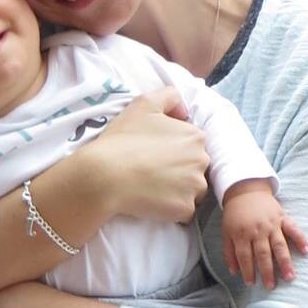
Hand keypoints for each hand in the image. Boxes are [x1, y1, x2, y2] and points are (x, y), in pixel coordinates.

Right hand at [86, 88, 209, 223]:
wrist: (105, 175)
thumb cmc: (123, 139)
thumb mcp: (144, 104)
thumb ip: (169, 96)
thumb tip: (183, 111)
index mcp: (196, 136)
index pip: (194, 145)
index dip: (175, 149)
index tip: (156, 153)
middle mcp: (202, 161)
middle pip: (197, 168)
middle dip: (180, 170)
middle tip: (153, 171)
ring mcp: (195, 187)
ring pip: (193, 191)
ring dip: (178, 190)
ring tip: (153, 187)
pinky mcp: (185, 209)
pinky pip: (184, 211)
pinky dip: (171, 208)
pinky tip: (152, 201)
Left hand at [220, 180, 307, 288]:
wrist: (245, 190)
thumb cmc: (235, 214)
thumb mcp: (226, 232)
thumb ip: (229, 252)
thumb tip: (234, 271)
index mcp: (242, 234)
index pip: (245, 256)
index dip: (247, 271)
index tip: (251, 284)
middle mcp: (258, 230)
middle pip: (263, 254)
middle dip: (267, 271)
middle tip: (271, 286)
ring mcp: (272, 224)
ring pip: (279, 245)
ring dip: (285, 262)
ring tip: (290, 276)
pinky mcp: (282, 217)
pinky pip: (293, 228)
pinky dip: (300, 238)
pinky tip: (306, 250)